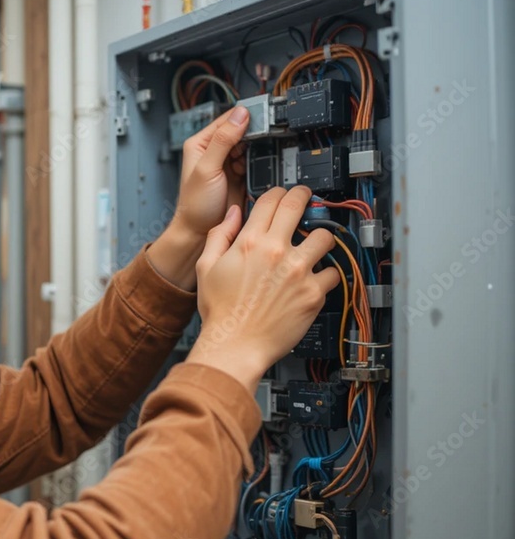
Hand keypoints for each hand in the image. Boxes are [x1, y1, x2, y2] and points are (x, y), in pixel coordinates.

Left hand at [145, 107, 249, 290]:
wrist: (200, 231)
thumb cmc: (195, 204)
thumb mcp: (208, 169)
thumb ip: (223, 141)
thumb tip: (239, 115)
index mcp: (201, 143)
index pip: (227, 120)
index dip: (245, 116)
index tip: (264, 114)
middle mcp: (215, 150)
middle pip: (242, 131)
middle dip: (256, 133)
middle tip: (271, 133)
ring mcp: (229, 163)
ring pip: (251, 145)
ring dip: (259, 148)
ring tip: (265, 151)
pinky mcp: (240, 175)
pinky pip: (255, 161)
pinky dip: (261, 161)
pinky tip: (264, 163)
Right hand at [186, 186, 339, 391]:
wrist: (234, 346)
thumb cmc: (220, 312)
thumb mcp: (206, 268)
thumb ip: (219, 235)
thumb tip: (233, 213)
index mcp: (249, 243)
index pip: (270, 200)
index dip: (278, 192)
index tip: (283, 194)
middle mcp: (275, 252)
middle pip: (298, 206)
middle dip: (304, 196)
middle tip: (307, 199)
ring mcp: (297, 272)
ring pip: (324, 237)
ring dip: (320, 238)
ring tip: (315, 246)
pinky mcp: (312, 294)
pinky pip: (332, 274)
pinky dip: (326, 276)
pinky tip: (315, 279)